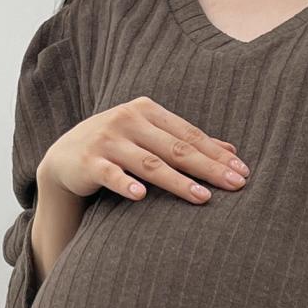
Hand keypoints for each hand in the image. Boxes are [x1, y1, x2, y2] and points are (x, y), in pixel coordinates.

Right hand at [38, 97, 248, 205]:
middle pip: (176, 148)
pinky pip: (110, 174)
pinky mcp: (88, 162)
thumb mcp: (150, 137)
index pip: (189, 134)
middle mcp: (128, 120)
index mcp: (147, 111)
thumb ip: (186, 142)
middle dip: (208, 167)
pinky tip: (141, 196)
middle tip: (235, 184)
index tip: (242, 171)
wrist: (64, 156)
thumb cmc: (117, 147)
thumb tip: (231, 150)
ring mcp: (108, 141)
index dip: (217, 154)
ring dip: (177, 181)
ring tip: (202, 197)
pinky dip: (125, 184)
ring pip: (149, 163)